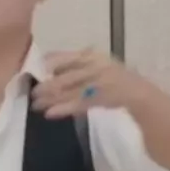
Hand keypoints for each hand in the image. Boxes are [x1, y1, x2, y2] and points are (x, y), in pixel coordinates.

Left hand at [31, 47, 145, 117]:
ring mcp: (98, 84)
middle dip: (46, 86)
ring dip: (50, 100)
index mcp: (93, 57)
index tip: (37, 70)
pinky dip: (62, 109)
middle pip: (65, 77)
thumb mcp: (96, 64)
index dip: (50, 63)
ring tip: (36, 106)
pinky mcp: (99, 100)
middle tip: (32, 94)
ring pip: (69, 92)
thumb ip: (76, 66)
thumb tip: (51, 70)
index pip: (68, 57)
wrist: (138, 92)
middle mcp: (95, 67)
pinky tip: (50, 114)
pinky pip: (77, 105)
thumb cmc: (114, 78)